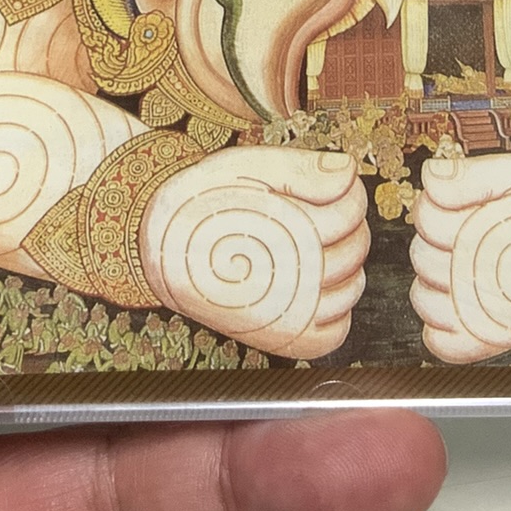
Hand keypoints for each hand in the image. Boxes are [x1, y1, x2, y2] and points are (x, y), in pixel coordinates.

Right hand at [141, 145, 369, 357]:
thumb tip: (348, 171)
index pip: (345, 213)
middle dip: (349, 222)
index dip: (349, 191)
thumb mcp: (243, 168)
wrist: (157, 247)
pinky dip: (338, 307)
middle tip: (322, 209)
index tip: (335, 183)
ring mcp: (284, 321)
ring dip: (348, 261)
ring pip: (352, 288)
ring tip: (318, 242)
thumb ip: (299, 169)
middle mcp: (280, 289)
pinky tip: (318, 281)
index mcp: (272, 238)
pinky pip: (335, 333)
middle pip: (353, 249)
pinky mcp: (284, 342)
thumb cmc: (200, 202)